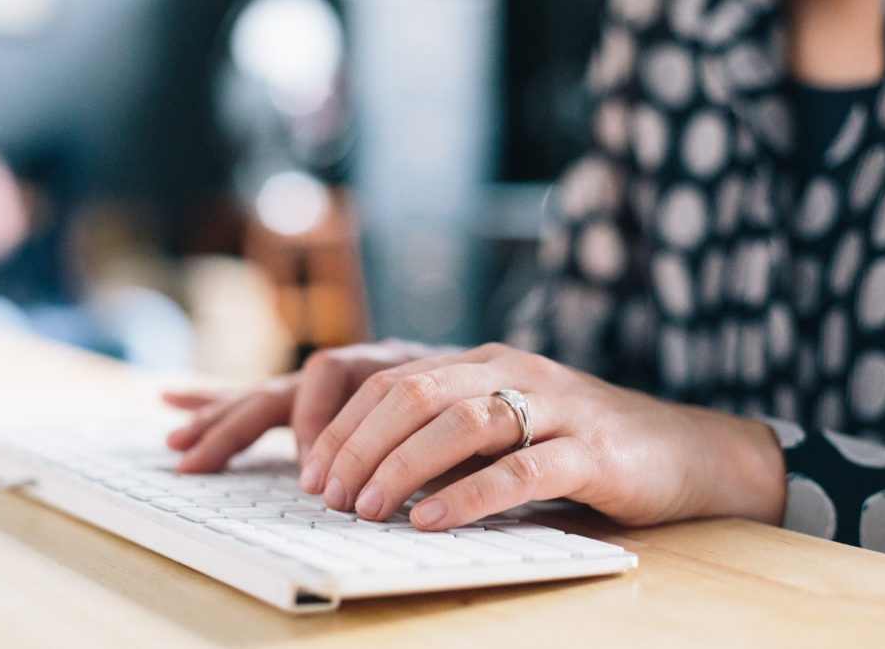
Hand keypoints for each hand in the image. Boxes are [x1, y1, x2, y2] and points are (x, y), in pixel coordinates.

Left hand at [167, 342, 786, 531]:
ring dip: (393, 464)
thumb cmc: (572, 443)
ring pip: (451, 418)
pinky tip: (428, 521)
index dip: (281, 400)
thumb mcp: (488, 430)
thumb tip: (339, 473)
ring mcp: (545, 401)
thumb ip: (425, 437)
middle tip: (305, 490)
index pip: (357, 370)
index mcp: (463, 362)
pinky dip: (466, 493)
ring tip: (355, 508)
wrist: (683, 448)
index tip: (201, 424)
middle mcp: (496, 366)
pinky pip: (518, 466)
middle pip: (396, 386)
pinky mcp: (589, 447)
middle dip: (337, 439)